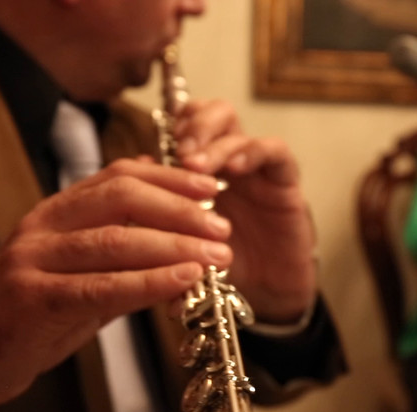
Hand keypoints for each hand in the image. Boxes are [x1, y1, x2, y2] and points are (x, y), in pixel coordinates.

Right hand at [0, 160, 236, 411]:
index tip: (212, 185)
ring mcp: (30, 260)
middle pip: (121, 198)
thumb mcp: (76, 275)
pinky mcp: (29, 300)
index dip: (169, 177)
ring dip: (175, 245)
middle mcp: (40, 227)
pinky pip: (100, 286)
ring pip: (115, 240)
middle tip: (222, 227)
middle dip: (180, 209)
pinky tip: (184, 279)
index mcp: (52, 214)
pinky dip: (149, 281)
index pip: (117, 177)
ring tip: (217, 255)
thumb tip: (174, 232)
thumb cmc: (26, 317)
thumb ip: (117, 253)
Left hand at [172, 99, 316, 322]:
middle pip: (213, 114)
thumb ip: (159, 215)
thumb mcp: (182, 242)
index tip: (158, 150)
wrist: (267, 292)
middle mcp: (229, 162)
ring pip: (237, 129)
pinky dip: (253, 153)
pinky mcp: (285, 182)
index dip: (174, 126)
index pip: (188, 124)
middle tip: (180, 152)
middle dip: (194, 126)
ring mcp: (256, 169)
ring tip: (196, 166)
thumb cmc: (223, 265)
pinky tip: (235, 170)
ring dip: (213, 142)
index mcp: (202, 171)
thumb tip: (132, 177)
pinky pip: (275, 152)